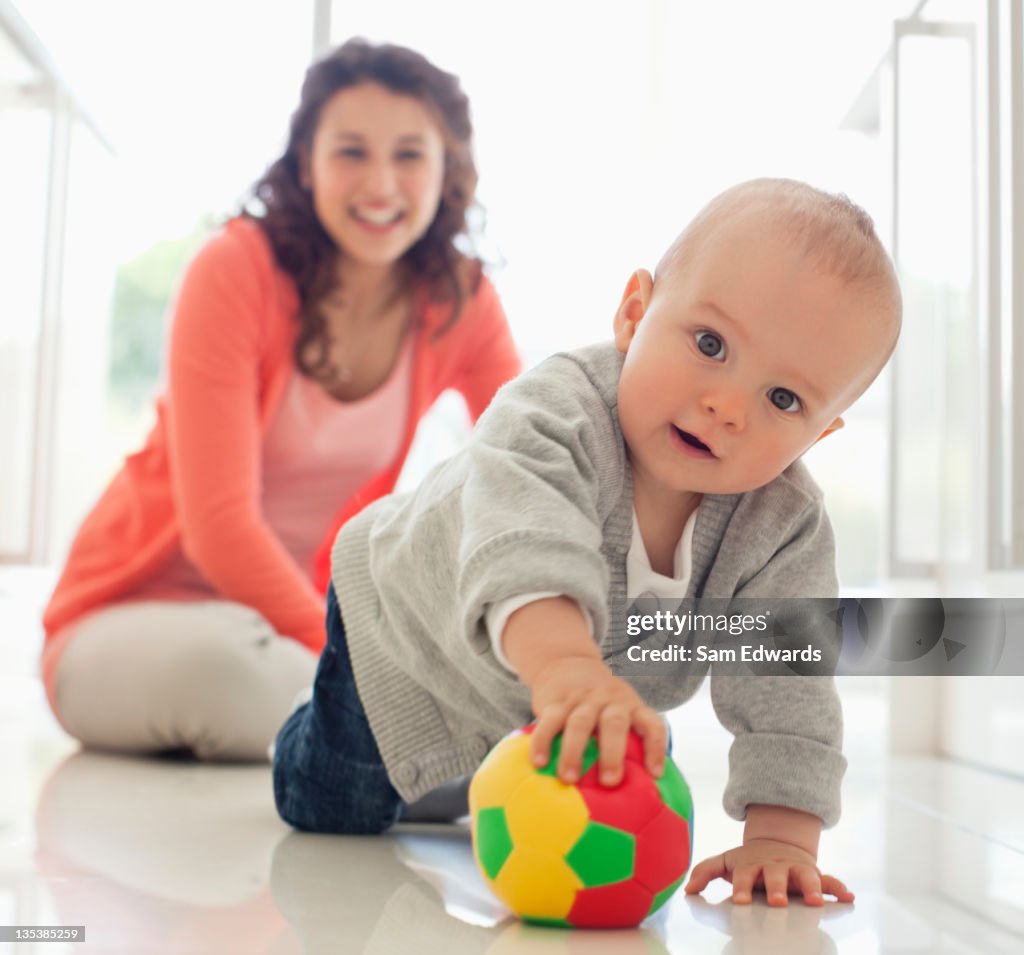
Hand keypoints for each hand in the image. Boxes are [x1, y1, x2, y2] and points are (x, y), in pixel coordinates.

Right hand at [528, 655, 666, 786]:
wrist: (566, 663)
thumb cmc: (599, 703)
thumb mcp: (619, 710)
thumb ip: (625, 742)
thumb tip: (634, 794)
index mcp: (630, 707)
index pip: (651, 724)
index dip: (656, 748)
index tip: (655, 774)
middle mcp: (609, 701)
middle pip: (614, 723)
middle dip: (612, 753)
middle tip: (609, 782)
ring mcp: (582, 700)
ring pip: (579, 723)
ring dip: (573, 752)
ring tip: (568, 779)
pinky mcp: (556, 701)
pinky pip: (550, 721)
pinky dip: (543, 742)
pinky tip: (539, 762)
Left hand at [684, 839, 853, 906]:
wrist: (777, 842)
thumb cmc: (749, 861)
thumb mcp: (727, 861)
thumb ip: (706, 871)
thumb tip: (688, 889)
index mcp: (753, 865)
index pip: (746, 876)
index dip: (743, 887)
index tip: (742, 900)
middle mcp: (775, 867)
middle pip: (776, 876)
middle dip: (777, 888)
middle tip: (778, 901)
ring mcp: (796, 869)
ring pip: (806, 875)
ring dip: (812, 887)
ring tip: (817, 900)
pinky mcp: (814, 874)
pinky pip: (830, 879)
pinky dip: (838, 887)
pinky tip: (847, 897)